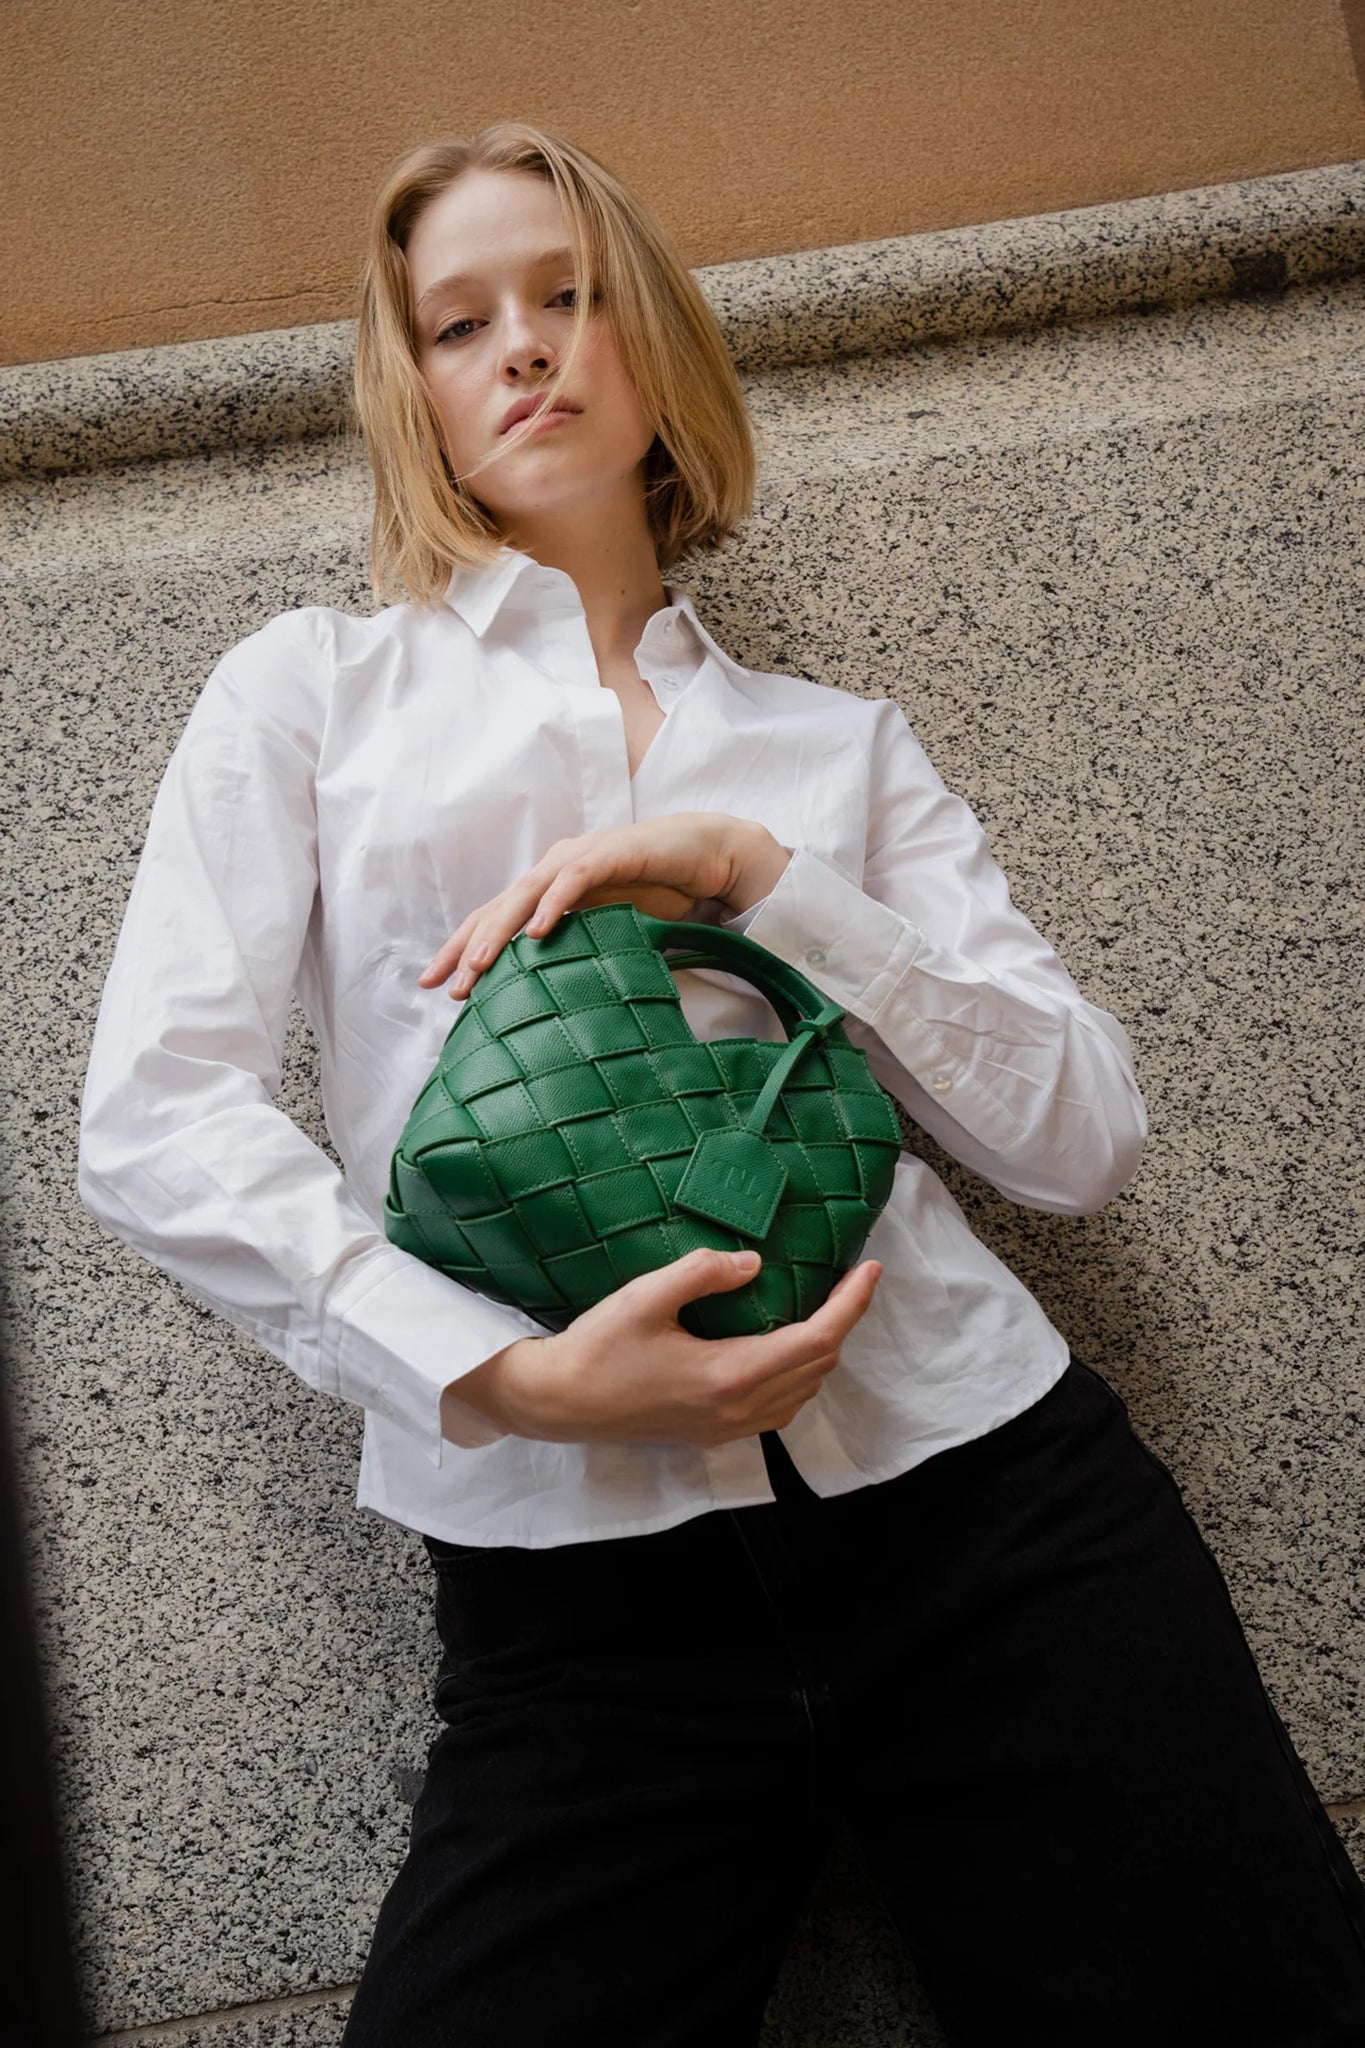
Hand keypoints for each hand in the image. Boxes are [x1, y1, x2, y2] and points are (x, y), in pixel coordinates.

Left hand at [416, 814, 780, 998]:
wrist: (709, 856)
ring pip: (527, 894)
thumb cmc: (660, 893)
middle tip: (446, 984)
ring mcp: (581, 858)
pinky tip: (537, 931)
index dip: (463, 949)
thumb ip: (581, 955)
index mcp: (549, 888)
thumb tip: (554, 1005)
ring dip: (500, 930)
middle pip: (498, 908)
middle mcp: (555, 868)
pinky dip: (554, 903)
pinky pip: (575, 879)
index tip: (438, 986)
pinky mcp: (612, 853)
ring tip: (479, 964)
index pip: (495, 919)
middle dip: (468, 947)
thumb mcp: (610, 932)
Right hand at [448, 1248, 882, 1445]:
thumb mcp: (644, 1296)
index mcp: (730, 1375)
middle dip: (843, 1320)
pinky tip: (784, 1350)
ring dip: (822, 1350)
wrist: (557, 1404)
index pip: (817, 1338)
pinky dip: (798, 1376)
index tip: (869, 1268)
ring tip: (825, 1307)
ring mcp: (726, 1428)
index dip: (851, 1303)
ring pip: (803, 1391)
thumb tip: (753, 1262)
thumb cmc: (596, 1348)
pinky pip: (778, 1408)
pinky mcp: (712, 1434)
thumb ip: (701, 1273)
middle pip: (818, 1366)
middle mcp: (738, 1410)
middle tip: (849, 1278)